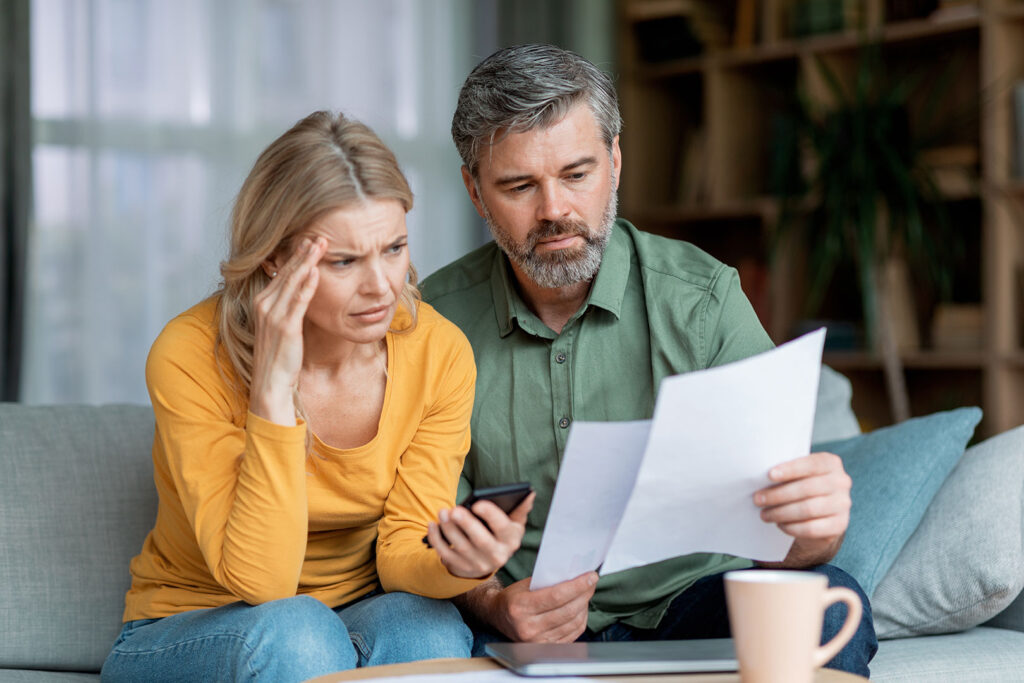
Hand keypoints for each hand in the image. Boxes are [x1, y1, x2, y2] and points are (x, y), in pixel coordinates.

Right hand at [249, 236, 325, 424]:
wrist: (271, 384)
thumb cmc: (280, 357)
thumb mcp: (282, 326)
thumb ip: (290, 307)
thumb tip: (304, 291)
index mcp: (263, 302)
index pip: (281, 272)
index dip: (296, 255)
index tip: (309, 238)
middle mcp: (264, 305)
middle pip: (286, 271)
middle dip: (302, 251)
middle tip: (318, 233)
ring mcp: (273, 315)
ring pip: (291, 281)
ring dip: (307, 261)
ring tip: (320, 244)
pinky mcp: (285, 327)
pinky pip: (297, 302)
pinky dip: (306, 285)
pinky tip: (316, 271)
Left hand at [428, 493, 534, 578]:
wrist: (487, 559)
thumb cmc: (500, 534)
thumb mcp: (513, 523)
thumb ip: (520, 508)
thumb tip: (529, 493)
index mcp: (511, 540)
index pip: (502, 528)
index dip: (490, 515)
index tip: (478, 503)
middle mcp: (497, 556)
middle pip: (480, 540)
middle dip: (467, 524)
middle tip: (454, 510)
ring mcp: (478, 564)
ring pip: (461, 547)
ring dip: (449, 529)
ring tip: (443, 512)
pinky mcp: (461, 568)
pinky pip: (446, 555)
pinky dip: (437, 540)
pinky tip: (433, 525)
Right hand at [460, 572, 597, 642]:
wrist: (498, 617)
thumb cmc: (514, 597)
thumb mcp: (525, 585)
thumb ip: (547, 582)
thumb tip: (576, 575)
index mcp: (520, 607)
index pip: (556, 596)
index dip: (577, 586)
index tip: (590, 576)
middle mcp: (527, 627)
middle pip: (567, 610)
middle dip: (584, 594)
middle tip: (592, 582)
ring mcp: (537, 641)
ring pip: (572, 623)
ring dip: (584, 606)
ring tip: (587, 593)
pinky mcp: (545, 647)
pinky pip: (571, 634)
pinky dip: (580, 620)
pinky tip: (581, 608)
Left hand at [754, 451, 850, 566]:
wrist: (820, 513)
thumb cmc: (801, 486)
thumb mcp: (798, 474)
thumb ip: (786, 472)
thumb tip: (759, 476)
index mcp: (831, 463)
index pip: (811, 464)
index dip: (790, 470)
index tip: (769, 475)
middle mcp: (841, 482)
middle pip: (807, 488)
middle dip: (778, 495)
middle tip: (758, 499)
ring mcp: (843, 504)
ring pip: (808, 509)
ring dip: (781, 513)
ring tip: (764, 514)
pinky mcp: (840, 525)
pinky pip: (812, 528)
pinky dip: (792, 527)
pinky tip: (780, 524)